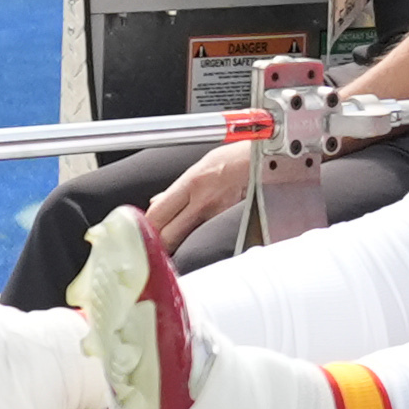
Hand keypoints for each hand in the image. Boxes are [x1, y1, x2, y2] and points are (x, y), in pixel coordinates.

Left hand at [133, 144, 274, 264]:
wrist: (267, 162)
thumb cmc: (238, 159)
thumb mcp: (202, 166)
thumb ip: (178, 188)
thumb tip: (157, 201)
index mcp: (191, 183)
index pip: (156, 214)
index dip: (145, 227)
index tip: (140, 232)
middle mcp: (202, 202)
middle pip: (167, 236)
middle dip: (158, 244)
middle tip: (153, 247)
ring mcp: (218, 217)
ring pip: (186, 243)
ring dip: (177, 247)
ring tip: (172, 250)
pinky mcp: (231, 225)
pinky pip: (208, 240)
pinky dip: (198, 245)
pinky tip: (196, 246)